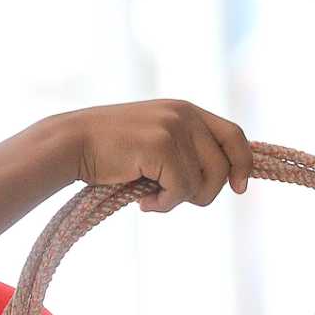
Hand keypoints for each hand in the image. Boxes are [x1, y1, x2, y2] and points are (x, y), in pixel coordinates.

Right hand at [62, 99, 251, 211]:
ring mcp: (174, 127)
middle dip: (205, 194)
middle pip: (223, 166)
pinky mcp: (161, 144)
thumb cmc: (113, 152)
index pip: (234, 135)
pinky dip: (164, 204)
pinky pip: (181, 190)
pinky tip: (143, 201)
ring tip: (153, 198)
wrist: (72, 144)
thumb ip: (187, 152)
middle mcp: (185, 114)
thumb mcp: (157, 142)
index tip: (240, 188)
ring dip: (179, 200)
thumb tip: (226, 180)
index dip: (242, 163)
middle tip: (174, 199)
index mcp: (186, 110)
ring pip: (203, 183)